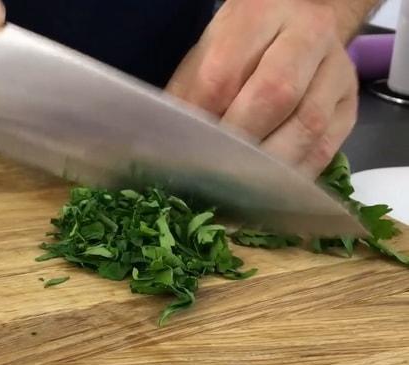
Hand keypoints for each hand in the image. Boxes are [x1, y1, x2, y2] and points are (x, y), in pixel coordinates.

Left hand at [167, 0, 359, 177]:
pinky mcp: (349, 106)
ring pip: (306, 125)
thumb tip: (171, 146)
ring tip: (239, 189)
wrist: (298, 28)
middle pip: (274, 94)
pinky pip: (325, 149)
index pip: (224, 74)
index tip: (187, 151)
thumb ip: (189, 96)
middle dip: (239, 141)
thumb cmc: (239, 50)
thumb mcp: (207, 57)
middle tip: (214, 173)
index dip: (205, 119)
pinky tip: (269, 190)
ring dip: (268, 165)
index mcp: (257, 17)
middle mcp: (306, 36)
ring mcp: (336, 71)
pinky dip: (293, 175)